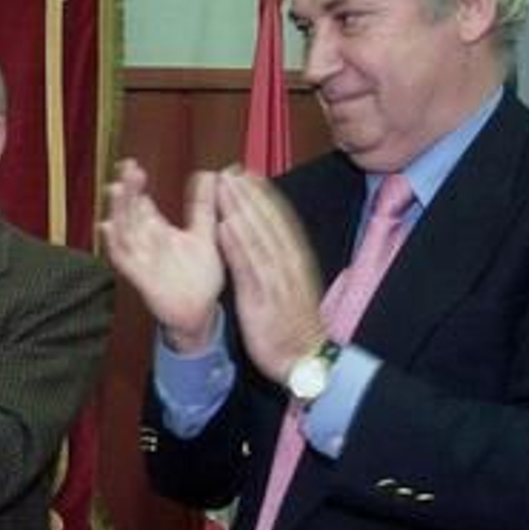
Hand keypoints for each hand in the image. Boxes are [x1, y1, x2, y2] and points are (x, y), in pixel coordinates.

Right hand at [100, 159, 225, 351]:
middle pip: (129, 212)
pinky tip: (108, 228)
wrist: (201, 312)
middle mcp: (146, 243)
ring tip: (116, 189)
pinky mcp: (141, 277)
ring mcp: (141, 259)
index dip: (136, 185)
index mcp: (159, 231)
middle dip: (126, 191)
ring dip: (118, 211)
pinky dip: (114, 245)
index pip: (142, 203)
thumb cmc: (201, 277)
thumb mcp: (204, 234)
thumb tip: (210, 174)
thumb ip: (203, 206)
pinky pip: (123, 260)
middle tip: (126, 169)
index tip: (134, 166)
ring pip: (123, 231)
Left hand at [214, 169, 325, 383]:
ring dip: (240, 210)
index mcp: (295, 260)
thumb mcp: (288, 286)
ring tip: (224, 188)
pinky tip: (224, 226)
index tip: (245, 174)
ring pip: (258, 238)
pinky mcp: (262, 299)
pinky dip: (237, 245)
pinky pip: (248, 268)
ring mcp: (276, 281)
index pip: (278, 221)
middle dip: (248, 195)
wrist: (304, 358)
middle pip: (267, 223)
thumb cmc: (293, 323)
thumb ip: (275, 261)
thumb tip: (264, 237)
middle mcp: (287, 265)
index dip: (262, 196)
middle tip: (229, 171)